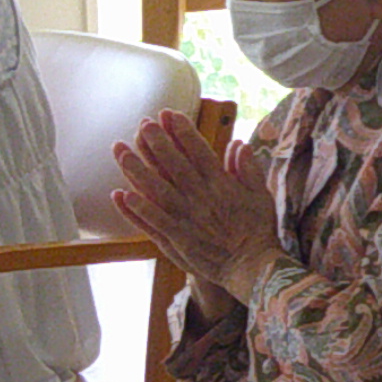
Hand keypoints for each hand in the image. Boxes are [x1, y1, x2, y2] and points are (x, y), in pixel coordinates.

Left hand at [112, 109, 281, 303]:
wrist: (253, 267)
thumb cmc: (258, 231)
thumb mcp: (261, 195)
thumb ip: (248, 169)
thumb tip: (238, 144)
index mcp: (222, 184)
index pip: (198, 150)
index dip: (182, 131)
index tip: (168, 114)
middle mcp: (201, 198)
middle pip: (174, 164)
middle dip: (156, 142)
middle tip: (142, 123)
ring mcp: (187, 218)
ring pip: (157, 189)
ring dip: (136, 169)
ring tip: (120, 151)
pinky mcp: (177, 239)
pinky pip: (152, 221)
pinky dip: (137, 208)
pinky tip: (121, 194)